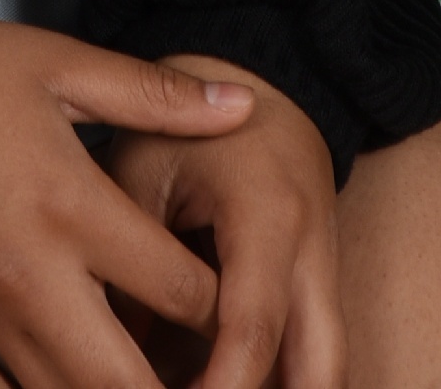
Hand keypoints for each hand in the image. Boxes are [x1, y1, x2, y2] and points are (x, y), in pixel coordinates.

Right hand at [0, 18, 257, 388]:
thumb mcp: (59, 65)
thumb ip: (154, 95)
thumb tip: (242, 107)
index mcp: (73, 209)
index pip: (180, 291)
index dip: (229, 306)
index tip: (249, 296)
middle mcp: (40, 280)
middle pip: (131, 384)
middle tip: (219, 373)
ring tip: (164, 378)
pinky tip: (102, 375)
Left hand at [104, 53, 340, 388]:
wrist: (260, 81)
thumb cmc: (186, 125)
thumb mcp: (143, 172)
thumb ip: (131, 259)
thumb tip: (111, 353)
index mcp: (267, 215)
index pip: (254, 328)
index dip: (221, 388)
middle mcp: (313, 252)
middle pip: (320, 369)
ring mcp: (326, 272)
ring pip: (329, 368)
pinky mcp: (320, 287)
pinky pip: (318, 355)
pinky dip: (286, 383)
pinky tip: (226, 383)